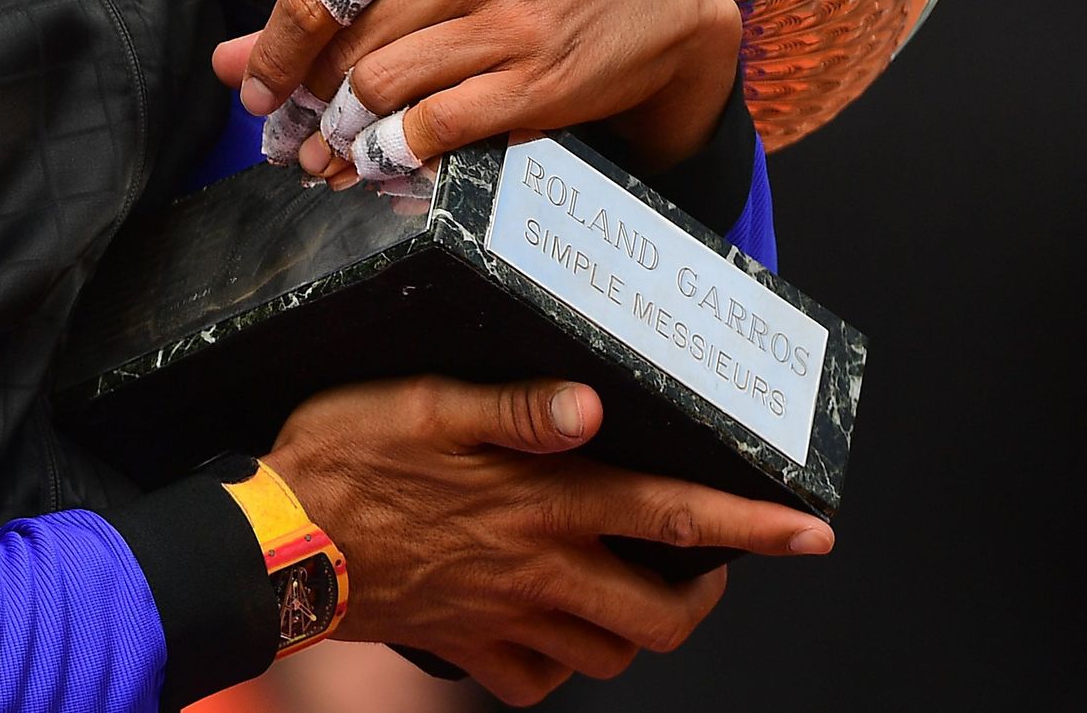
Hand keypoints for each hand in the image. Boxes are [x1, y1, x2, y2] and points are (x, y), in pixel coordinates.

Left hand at [212, 0, 740, 179]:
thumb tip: (228, 60)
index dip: (271, 48)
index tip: (253, 88)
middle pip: (346, 49)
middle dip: (302, 105)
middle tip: (286, 137)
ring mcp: (502, 25)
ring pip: (380, 92)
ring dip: (338, 139)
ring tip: (323, 159)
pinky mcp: (533, 85)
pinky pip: (433, 131)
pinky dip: (389, 158)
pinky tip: (374, 166)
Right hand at [266, 374, 831, 705]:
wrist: (274, 543)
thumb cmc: (347, 454)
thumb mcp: (425, 404)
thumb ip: (514, 409)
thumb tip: (594, 405)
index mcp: (539, 503)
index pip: (667, 515)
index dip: (749, 526)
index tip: (813, 530)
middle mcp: (535, 571)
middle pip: (658, 614)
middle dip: (709, 594)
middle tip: (716, 562)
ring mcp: (501, 619)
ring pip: (607, 655)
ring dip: (642, 627)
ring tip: (641, 582)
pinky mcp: (462, 646)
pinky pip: (535, 682)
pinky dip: (562, 664)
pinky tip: (555, 625)